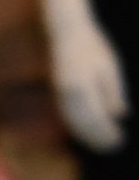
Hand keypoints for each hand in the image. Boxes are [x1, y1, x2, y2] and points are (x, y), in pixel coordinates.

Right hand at [50, 16, 129, 151]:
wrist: (67, 33)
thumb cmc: (93, 46)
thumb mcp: (109, 66)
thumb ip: (114, 92)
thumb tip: (121, 115)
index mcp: (84, 87)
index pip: (98, 118)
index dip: (108, 132)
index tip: (120, 139)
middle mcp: (69, 95)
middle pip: (85, 125)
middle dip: (99, 138)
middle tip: (114, 147)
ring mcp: (61, 95)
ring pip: (75, 124)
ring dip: (88, 136)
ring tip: (102, 144)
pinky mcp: (58, 94)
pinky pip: (68, 117)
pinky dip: (79, 128)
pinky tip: (88, 132)